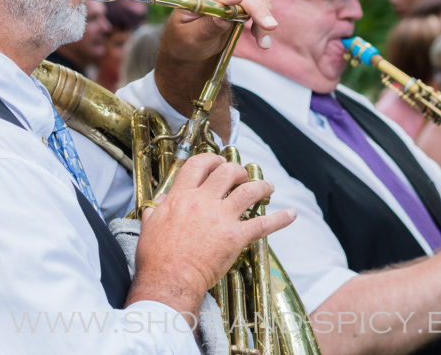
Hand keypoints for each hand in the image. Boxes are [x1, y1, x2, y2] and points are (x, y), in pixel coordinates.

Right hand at [132, 153, 295, 303]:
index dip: (211, 160)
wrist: (170, 280)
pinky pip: (263, 224)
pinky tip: (291, 214)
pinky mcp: (236, 237)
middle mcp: (204, 201)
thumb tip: (160, 203)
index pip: (199, 165)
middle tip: (241, 175)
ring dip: (261, 186)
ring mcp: (222, 218)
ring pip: (249, 191)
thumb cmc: (157, 258)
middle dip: (238, 170)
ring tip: (268, 187)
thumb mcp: (150, 225)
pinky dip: (280, 219)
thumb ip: (157, 210)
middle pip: (227, 173)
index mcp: (182, 196)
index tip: (217, 163)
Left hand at [153, 0, 275, 123]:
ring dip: (264, 16)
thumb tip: (222, 18)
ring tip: (264, 42)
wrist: (194, 45)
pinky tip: (261, 36)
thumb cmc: (187, 41)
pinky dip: (265, 18)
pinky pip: (261, 1)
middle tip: (269, 27)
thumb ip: (206, 27)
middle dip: (256, 8)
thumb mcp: (191, 38)